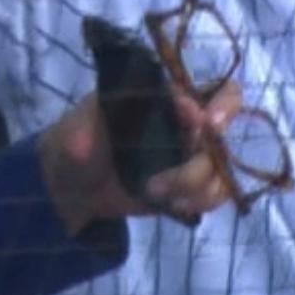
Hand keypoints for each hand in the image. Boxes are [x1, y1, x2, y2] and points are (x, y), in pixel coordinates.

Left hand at [36, 79, 242, 231]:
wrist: (69, 187)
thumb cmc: (75, 143)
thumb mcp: (85, 122)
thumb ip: (121, 110)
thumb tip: (178, 107)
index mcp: (165, 98)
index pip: (216, 90)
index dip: (223, 105)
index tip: (208, 123)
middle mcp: (186, 124)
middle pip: (225, 132)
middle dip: (210, 153)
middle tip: (182, 169)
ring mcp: (190, 156)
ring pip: (220, 169)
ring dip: (194, 184)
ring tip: (156, 191)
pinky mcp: (189, 186)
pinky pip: (214, 193)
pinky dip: (199, 201)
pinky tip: (171, 204)